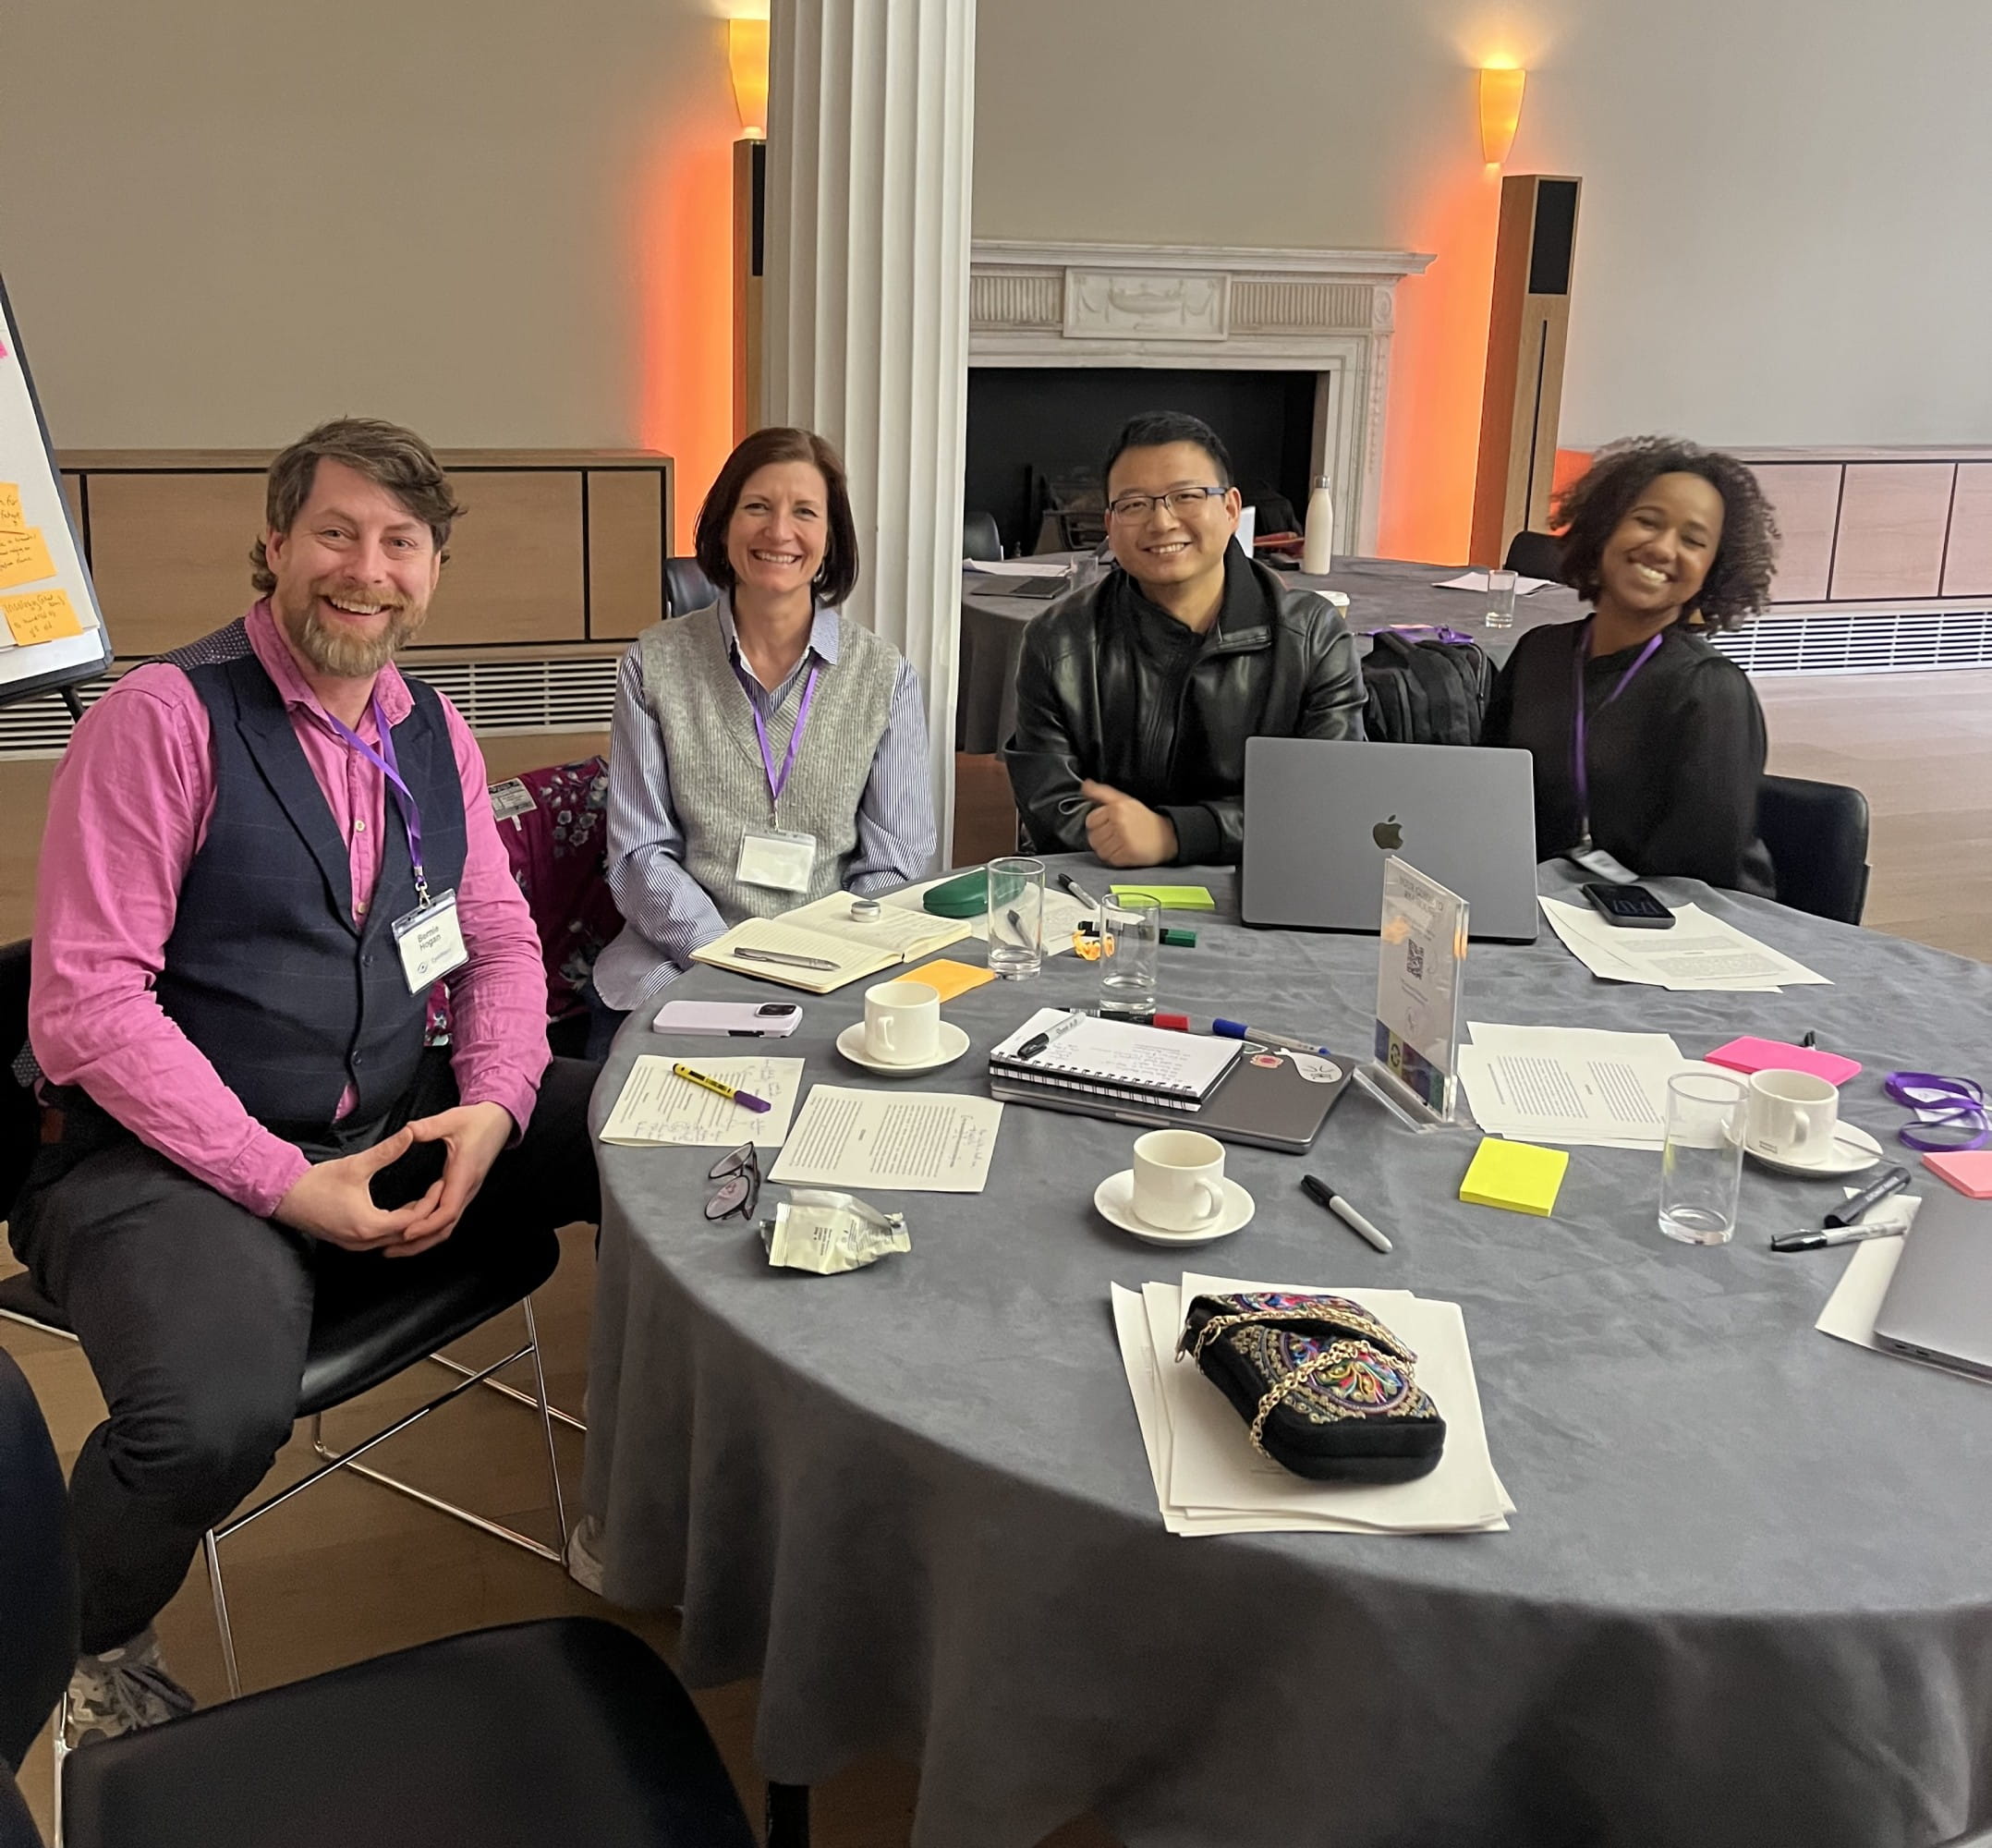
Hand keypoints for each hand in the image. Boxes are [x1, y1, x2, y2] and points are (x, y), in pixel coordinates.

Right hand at [273, 1127, 433, 1251]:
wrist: (284, 1196)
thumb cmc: (318, 1182)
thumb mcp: (357, 1164)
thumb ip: (387, 1151)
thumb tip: (411, 1133)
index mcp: (370, 1224)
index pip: (414, 1219)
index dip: (431, 1202)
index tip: (440, 1184)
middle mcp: (365, 1241)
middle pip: (407, 1233)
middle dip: (426, 1213)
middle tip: (438, 1192)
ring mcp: (355, 1245)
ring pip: (395, 1240)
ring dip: (411, 1222)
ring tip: (425, 1199)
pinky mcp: (349, 1243)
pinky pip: (381, 1240)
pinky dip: (396, 1227)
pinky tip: (402, 1211)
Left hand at [389, 1102, 515, 1256]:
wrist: (499, 1122)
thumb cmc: (478, 1121)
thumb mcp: (452, 1119)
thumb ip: (429, 1127)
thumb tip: (408, 1131)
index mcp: (464, 1175)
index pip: (447, 1210)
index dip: (426, 1224)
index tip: (405, 1232)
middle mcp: (467, 1189)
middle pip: (445, 1228)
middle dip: (418, 1243)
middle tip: (389, 1250)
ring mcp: (466, 1192)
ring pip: (446, 1226)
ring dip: (422, 1240)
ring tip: (395, 1246)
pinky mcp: (463, 1191)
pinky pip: (446, 1217)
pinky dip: (428, 1228)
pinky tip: (410, 1228)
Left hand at [1079, 780, 1177, 868]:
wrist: (1166, 835)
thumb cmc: (1143, 819)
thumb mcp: (1124, 800)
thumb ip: (1102, 792)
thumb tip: (1085, 785)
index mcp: (1116, 808)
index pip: (1090, 821)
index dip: (1098, 825)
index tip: (1109, 826)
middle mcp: (1120, 822)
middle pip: (1093, 837)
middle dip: (1102, 839)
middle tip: (1116, 836)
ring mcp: (1124, 839)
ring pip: (1100, 850)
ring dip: (1108, 850)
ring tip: (1120, 844)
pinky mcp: (1129, 854)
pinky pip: (1111, 859)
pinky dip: (1116, 858)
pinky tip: (1125, 851)